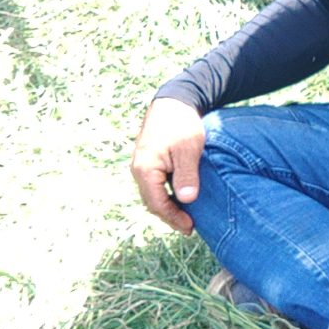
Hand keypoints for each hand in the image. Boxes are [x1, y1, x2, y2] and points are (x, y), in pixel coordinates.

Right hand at [131, 96, 207, 233]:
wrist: (173, 100)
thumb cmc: (181, 123)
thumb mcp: (189, 149)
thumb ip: (187, 175)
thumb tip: (187, 200)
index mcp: (146, 169)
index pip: (157, 204)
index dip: (173, 218)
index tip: (190, 228)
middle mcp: (138, 169)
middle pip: (152, 202)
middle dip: (170, 216)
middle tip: (189, 227)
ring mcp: (142, 165)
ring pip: (153, 194)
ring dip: (168, 206)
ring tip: (187, 216)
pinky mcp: (148, 161)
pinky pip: (155, 185)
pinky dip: (166, 195)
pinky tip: (181, 198)